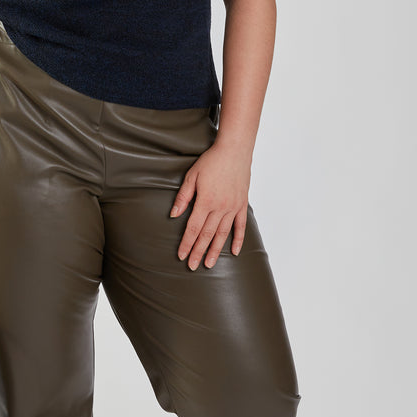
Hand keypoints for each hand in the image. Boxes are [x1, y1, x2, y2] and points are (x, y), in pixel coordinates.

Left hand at [171, 141, 250, 267]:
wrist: (234, 150)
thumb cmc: (211, 161)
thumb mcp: (192, 176)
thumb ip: (183, 197)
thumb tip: (173, 215)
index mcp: (205, 201)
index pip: (193, 229)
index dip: (187, 244)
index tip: (181, 255)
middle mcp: (220, 208)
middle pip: (206, 235)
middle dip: (198, 252)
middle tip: (192, 266)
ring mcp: (233, 207)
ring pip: (223, 234)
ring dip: (215, 250)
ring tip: (209, 264)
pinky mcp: (242, 204)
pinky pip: (241, 226)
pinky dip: (238, 240)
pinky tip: (234, 252)